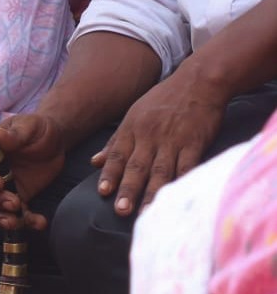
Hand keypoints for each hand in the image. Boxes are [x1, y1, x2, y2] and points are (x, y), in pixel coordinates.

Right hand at [0, 113, 67, 231]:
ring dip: (1, 218)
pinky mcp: (17, 199)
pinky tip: (39, 222)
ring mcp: (1, 189)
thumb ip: (13, 134)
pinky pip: (15, 215)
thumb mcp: (29, 126)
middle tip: (14, 204)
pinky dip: (26, 222)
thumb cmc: (37, 129)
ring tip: (17, 223)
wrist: (54, 141)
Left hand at [91, 70, 225, 214]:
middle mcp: (149, 136)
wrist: (198, 81)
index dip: (110, 175)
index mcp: (132, 130)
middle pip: (137, 166)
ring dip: (153, 192)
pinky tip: (178, 196)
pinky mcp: (195, 142)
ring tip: (146, 212)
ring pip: (160, 170)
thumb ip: (115, 141)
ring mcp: (173, 140)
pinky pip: (188, 165)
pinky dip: (182, 181)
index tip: (103, 192)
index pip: (117, 156)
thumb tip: (95, 162)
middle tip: (120, 210)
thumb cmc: (163, 100)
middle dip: (128, 189)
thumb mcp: (133, 114)